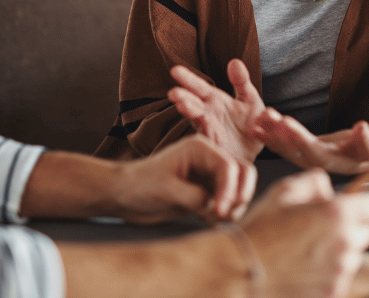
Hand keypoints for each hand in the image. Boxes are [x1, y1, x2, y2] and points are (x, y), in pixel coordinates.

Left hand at [113, 134, 255, 224]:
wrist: (125, 195)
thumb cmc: (141, 186)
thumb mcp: (168, 191)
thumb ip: (197, 198)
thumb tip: (217, 207)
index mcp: (199, 148)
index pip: (229, 166)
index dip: (229, 191)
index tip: (218, 213)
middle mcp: (209, 158)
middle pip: (243, 173)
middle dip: (239, 196)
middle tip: (222, 216)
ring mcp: (209, 175)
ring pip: (240, 189)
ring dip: (234, 207)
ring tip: (212, 219)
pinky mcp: (207, 191)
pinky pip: (229, 202)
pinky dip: (225, 214)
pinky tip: (207, 220)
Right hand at [168, 60, 264, 161]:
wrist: (258, 152)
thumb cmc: (251, 124)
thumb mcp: (250, 100)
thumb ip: (242, 82)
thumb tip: (234, 61)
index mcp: (215, 100)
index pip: (199, 87)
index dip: (188, 79)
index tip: (175, 70)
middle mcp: (208, 114)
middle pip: (193, 102)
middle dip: (182, 97)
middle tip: (173, 93)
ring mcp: (210, 130)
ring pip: (197, 120)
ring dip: (189, 113)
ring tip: (181, 105)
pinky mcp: (216, 147)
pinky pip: (210, 138)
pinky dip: (205, 132)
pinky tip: (202, 124)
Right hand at [242, 169, 368, 297]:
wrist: (243, 271)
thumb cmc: (260, 231)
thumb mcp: (283, 191)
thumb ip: (313, 182)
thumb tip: (327, 187)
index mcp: (335, 214)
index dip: (366, 203)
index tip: (357, 205)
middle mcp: (344, 244)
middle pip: (366, 232)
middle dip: (349, 227)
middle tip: (320, 225)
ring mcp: (341, 273)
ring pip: (353, 256)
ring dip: (338, 250)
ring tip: (305, 247)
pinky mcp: (333, 293)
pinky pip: (340, 277)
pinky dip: (328, 271)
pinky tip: (303, 265)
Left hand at [251, 108, 368, 174]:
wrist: (354, 158)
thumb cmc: (362, 152)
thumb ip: (366, 140)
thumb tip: (363, 127)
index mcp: (328, 162)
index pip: (311, 150)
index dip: (298, 136)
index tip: (286, 122)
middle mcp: (311, 162)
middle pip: (292, 148)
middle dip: (278, 131)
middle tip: (268, 116)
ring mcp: (301, 158)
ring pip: (282, 145)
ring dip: (270, 131)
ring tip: (259, 117)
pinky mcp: (295, 152)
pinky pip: (279, 145)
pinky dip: (267, 135)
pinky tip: (254, 127)